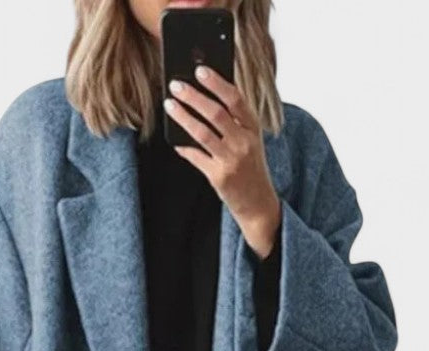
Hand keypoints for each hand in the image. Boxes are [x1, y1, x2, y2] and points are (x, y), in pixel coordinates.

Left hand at [164, 65, 280, 258]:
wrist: (258, 203)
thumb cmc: (250, 166)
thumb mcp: (250, 140)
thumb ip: (233, 120)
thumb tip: (203, 96)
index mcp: (253, 128)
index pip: (235, 99)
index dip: (217, 83)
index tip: (200, 69)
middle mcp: (244, 142)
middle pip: (216, 113)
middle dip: (193, 96)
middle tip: (176, 85)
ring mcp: (232, 160)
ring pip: (202, 133)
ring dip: (183, 116)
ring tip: (170, 105)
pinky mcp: (219, 177)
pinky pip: (196, 156)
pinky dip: (183, 146)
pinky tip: (173, 138)